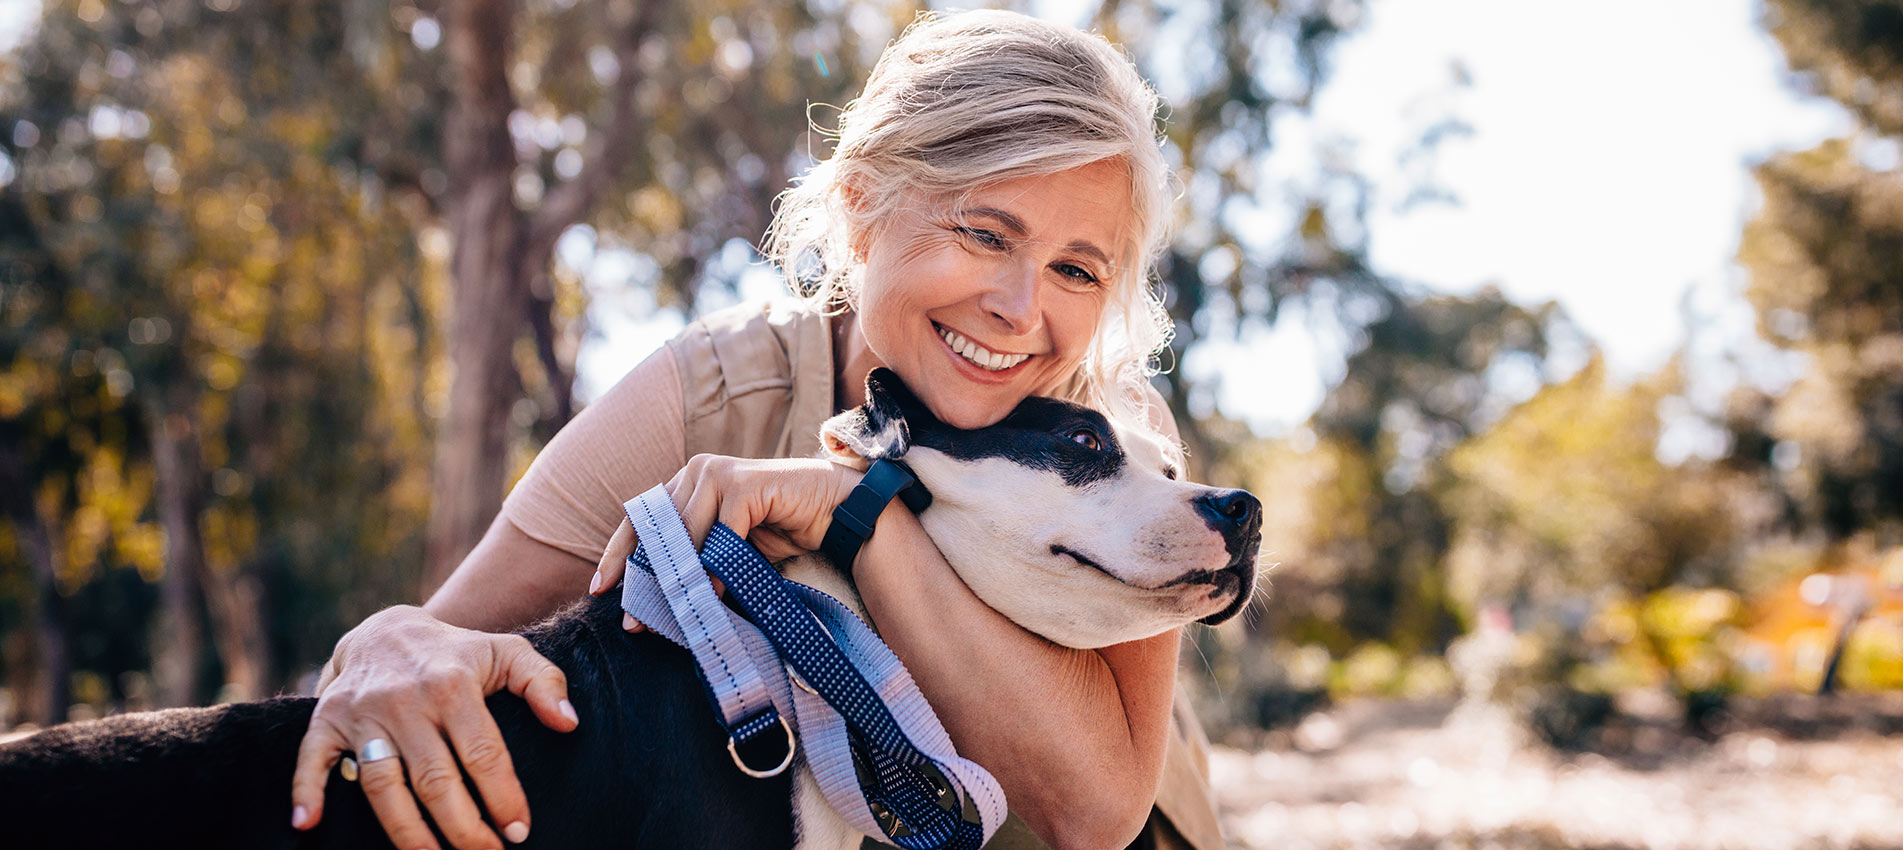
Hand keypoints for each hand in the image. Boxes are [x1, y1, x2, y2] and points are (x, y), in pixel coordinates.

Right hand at [290, 605, 579, 849]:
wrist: (387, 629)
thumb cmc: (457, 653)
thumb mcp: (507, 652)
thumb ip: (544, 683)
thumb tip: (568, 724)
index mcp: (454, 685)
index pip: (483, 753)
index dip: (502, 797)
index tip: (518, 830)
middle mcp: (407, 701)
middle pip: (435, 780)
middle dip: (463, 828)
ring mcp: (363, 712)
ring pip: (383, 785)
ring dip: (406, 832)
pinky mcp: (326, 720)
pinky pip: (311, 759)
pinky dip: (305, 791)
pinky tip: (308, 824)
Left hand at [586, 455, 857, 630]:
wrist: (833, 511)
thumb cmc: (779, 530)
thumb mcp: (726, 549)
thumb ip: (693, 560)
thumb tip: (652, 603)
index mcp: (686, 482)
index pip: (640, 519)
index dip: (618, 554)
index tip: (600, 589)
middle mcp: (696, 470)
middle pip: (657, 530)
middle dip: (645, 579)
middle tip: (635, 620)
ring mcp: (719, 472)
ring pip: (685, 533)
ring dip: (680, 579)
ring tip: (673, 616)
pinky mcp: (745, 483)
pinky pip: (721, 533)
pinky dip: (716, 567)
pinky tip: (713, 595)